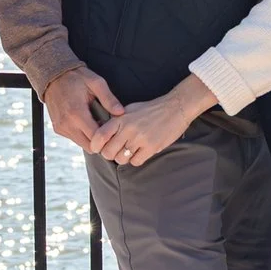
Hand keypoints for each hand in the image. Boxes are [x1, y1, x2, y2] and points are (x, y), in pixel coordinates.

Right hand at [42, 66, 123, 147]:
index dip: (107, 136)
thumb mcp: (96, 82)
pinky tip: (86, 122)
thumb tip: (121, 112)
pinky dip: (82, 135)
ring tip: (96, 122)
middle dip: (100, 140)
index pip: (96, 138)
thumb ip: (109, 99)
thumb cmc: (76, 77)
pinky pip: (74, 139)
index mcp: (76, 113)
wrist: (53, 76)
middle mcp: (66, 124)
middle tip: (106, 127)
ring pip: (82, 144)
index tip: (113, 129)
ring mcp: (61, 128)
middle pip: (89, 146)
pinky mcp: (58, 129)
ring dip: (91, 138)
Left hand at [90, 75, 218, 166]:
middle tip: (116, 151)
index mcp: (121, 118)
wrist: (175, 107)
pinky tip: (140, 152)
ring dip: (123, 158)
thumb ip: (116, 120)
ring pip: (121, 159)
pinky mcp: (152, 147)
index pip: (99, 136)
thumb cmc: (151, 109)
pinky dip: (136, 159)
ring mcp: (140, 139)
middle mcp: (128, 129)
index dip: (95, 146)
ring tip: (129, 151)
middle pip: (108, 152)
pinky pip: (136, 162)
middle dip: (110, 154)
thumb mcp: (130, 109)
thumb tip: (100, 132)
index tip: (97, 148)